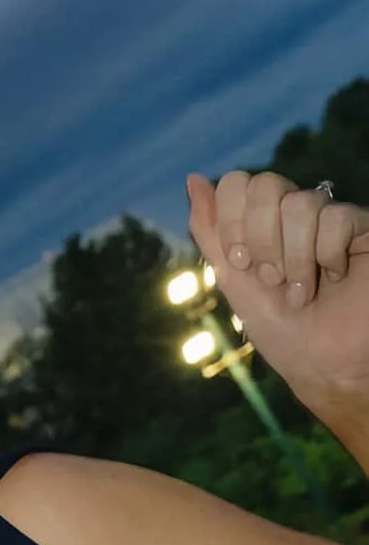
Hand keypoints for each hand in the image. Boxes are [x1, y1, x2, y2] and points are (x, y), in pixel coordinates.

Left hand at [188, 170, 368, 422]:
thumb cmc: (280, 329)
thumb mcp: (232, 279)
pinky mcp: (363, 230)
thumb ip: (211, 231)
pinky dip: (327, 256)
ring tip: (301, 291)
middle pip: (265, 186)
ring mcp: (332, 218)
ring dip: (294, 258)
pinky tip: (335, 277)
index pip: (237, 183)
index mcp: (263, 221)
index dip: (232, 221)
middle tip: (270, 279)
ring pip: (300, 204)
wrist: (322, 365)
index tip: (240, 263)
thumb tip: (193, 179)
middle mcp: (297, 213)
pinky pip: (337, 218)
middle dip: (260, 240)